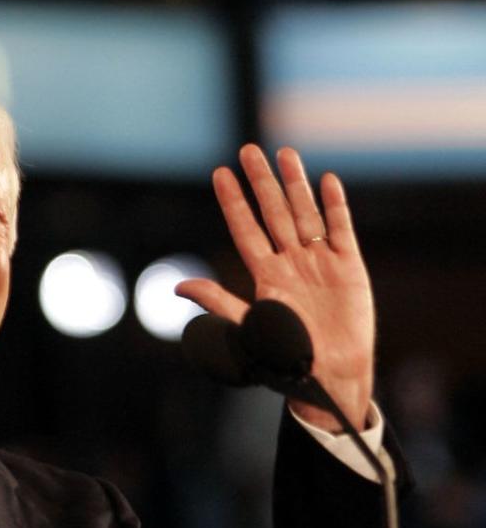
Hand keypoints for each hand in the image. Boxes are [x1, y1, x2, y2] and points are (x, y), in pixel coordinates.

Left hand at [176, 144, 374, 431]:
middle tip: (248, 150)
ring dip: (295, 185)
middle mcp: (290, 262)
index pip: (244, 229)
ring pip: (305, 214)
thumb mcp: (248, 327)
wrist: (330, 377)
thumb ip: (218, 302)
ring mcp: (320, 262)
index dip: (233, 203)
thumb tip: (178, 287)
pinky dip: (335, 207)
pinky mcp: (349, 267)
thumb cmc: (287, 359)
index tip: (219, 174)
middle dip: (261, 182)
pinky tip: (327, 182)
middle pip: (273, 213)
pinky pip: (341, 230)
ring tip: (285, 154)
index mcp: (264, 275)